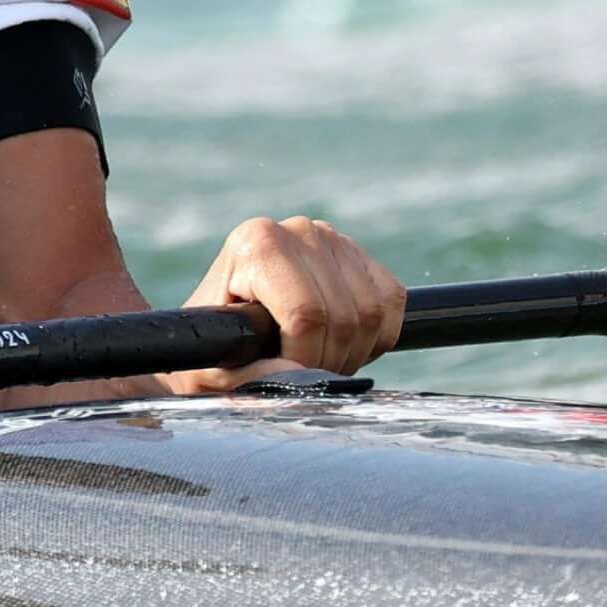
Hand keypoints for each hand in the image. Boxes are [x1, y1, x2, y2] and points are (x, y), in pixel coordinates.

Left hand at [162, 213, 406, 393]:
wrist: (226, 327)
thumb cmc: (215, 350)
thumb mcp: (217, 372)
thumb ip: (253, 376)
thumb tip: (301, 373)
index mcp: (256, 243)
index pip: (305, 313)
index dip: (307, 359)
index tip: (292, 376)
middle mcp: (297, 230)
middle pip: (342, 317)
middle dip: (330, 361)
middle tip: (307, 376)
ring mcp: (332, 238)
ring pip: (372, 312)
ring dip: (354, 353)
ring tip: (321, 362)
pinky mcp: (360, 255)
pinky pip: (392, 301)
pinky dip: (378, 337)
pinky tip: (343, 345)